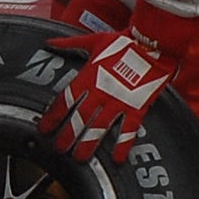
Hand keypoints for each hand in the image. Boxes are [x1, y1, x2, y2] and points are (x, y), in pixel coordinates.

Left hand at [39, 22, 174, 163]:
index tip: (44, 128)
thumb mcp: (94, 40)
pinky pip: (128, 129)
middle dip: (67, 135)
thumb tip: (50, 42)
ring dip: (88, 144)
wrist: (154, 43)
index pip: (65, 100)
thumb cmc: (126, 41)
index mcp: (88, 76)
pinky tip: (117, 158)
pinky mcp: (137, 106)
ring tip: (80, 157)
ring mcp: (119, 101)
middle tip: (60, 149)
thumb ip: (70, 44)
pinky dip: (123, 144)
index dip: (53, 116)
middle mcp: (101, 91)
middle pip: (79, 118)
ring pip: (99, 127)